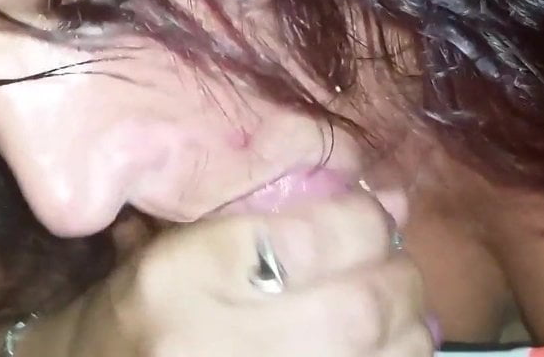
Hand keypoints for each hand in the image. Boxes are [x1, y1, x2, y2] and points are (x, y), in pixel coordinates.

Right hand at [75, 193, 433, 356]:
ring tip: (405, 315)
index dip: (366, 223)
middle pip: (356, 309)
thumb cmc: (134, 315)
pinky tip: (391, 352)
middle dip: (400, 281)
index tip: (376, 217)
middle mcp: (206, 341)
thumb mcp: (176, 248)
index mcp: (179, 276)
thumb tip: (392, 203)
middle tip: (401, 270)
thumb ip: (278, 220)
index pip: (309, 239)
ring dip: (409, 332)